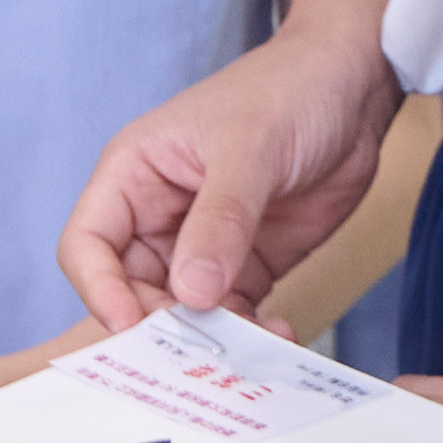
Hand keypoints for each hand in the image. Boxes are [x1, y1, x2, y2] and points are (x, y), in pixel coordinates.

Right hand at [58, 27, 402, 329]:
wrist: (354, 89)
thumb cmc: (287, 90)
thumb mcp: (249, 148)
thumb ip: (220, 220)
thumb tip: (191, 292)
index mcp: (134, 174)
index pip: (88, 244)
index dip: (99, 289)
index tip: (131, 326)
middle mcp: (158, 216)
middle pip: (132, 292)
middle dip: (160, 325)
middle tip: (199, 353)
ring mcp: (202, 246)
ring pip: (182, 313)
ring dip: (209, 340)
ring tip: (248, 349)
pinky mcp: (245, 267)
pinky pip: (233, 316)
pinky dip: (249, 336)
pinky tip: (278, 335)